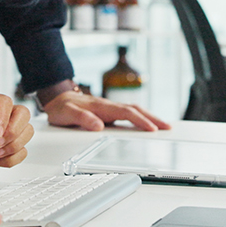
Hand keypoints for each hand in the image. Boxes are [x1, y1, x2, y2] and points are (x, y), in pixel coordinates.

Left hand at [42, 88, 170, 131]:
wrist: (56, 98)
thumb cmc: (61, 107)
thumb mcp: (67, 114)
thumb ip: (82, 119)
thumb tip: (98, 126)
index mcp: (101, 107)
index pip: (126, 113)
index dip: (140, 121)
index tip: (153, 129)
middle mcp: (108, 106)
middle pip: (135, 110)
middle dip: (153, 118)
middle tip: (168, 127)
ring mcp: (109, 109)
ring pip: (134, 111)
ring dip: (149, 117)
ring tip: (164, 127)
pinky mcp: (108, 113)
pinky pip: (128, 114)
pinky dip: (141, 118)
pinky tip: (146, 125)